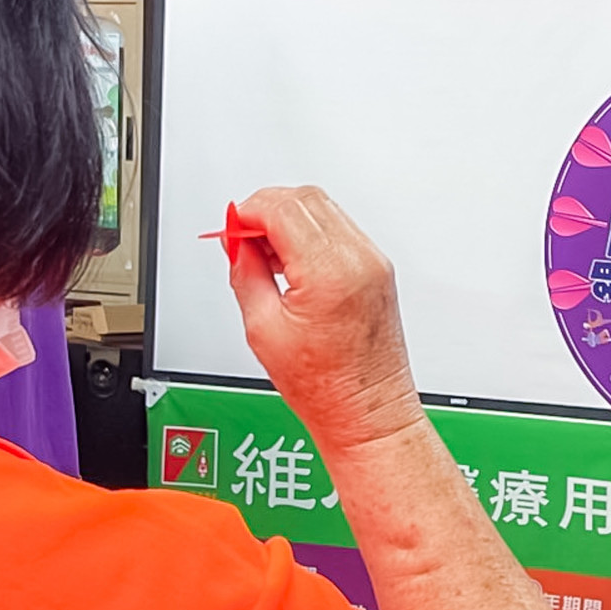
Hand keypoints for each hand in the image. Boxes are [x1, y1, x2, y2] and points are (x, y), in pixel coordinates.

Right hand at [227, 187, 422, 452]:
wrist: (367, 411)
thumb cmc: (325, 386)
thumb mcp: (263, 329)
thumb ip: (246, 273)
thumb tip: (237, 243)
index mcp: (329, 272)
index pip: (283, 208)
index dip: (248, 211)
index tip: (232, 228)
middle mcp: (358, 259)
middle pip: (305, 198)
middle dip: (266, 209)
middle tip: (243, 237)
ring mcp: (374, 262)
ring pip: (324, 208)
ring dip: (288, 219)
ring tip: (265, 255)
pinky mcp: (378, 269)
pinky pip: (340, 229)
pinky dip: (310, 234)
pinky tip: (291, 263)